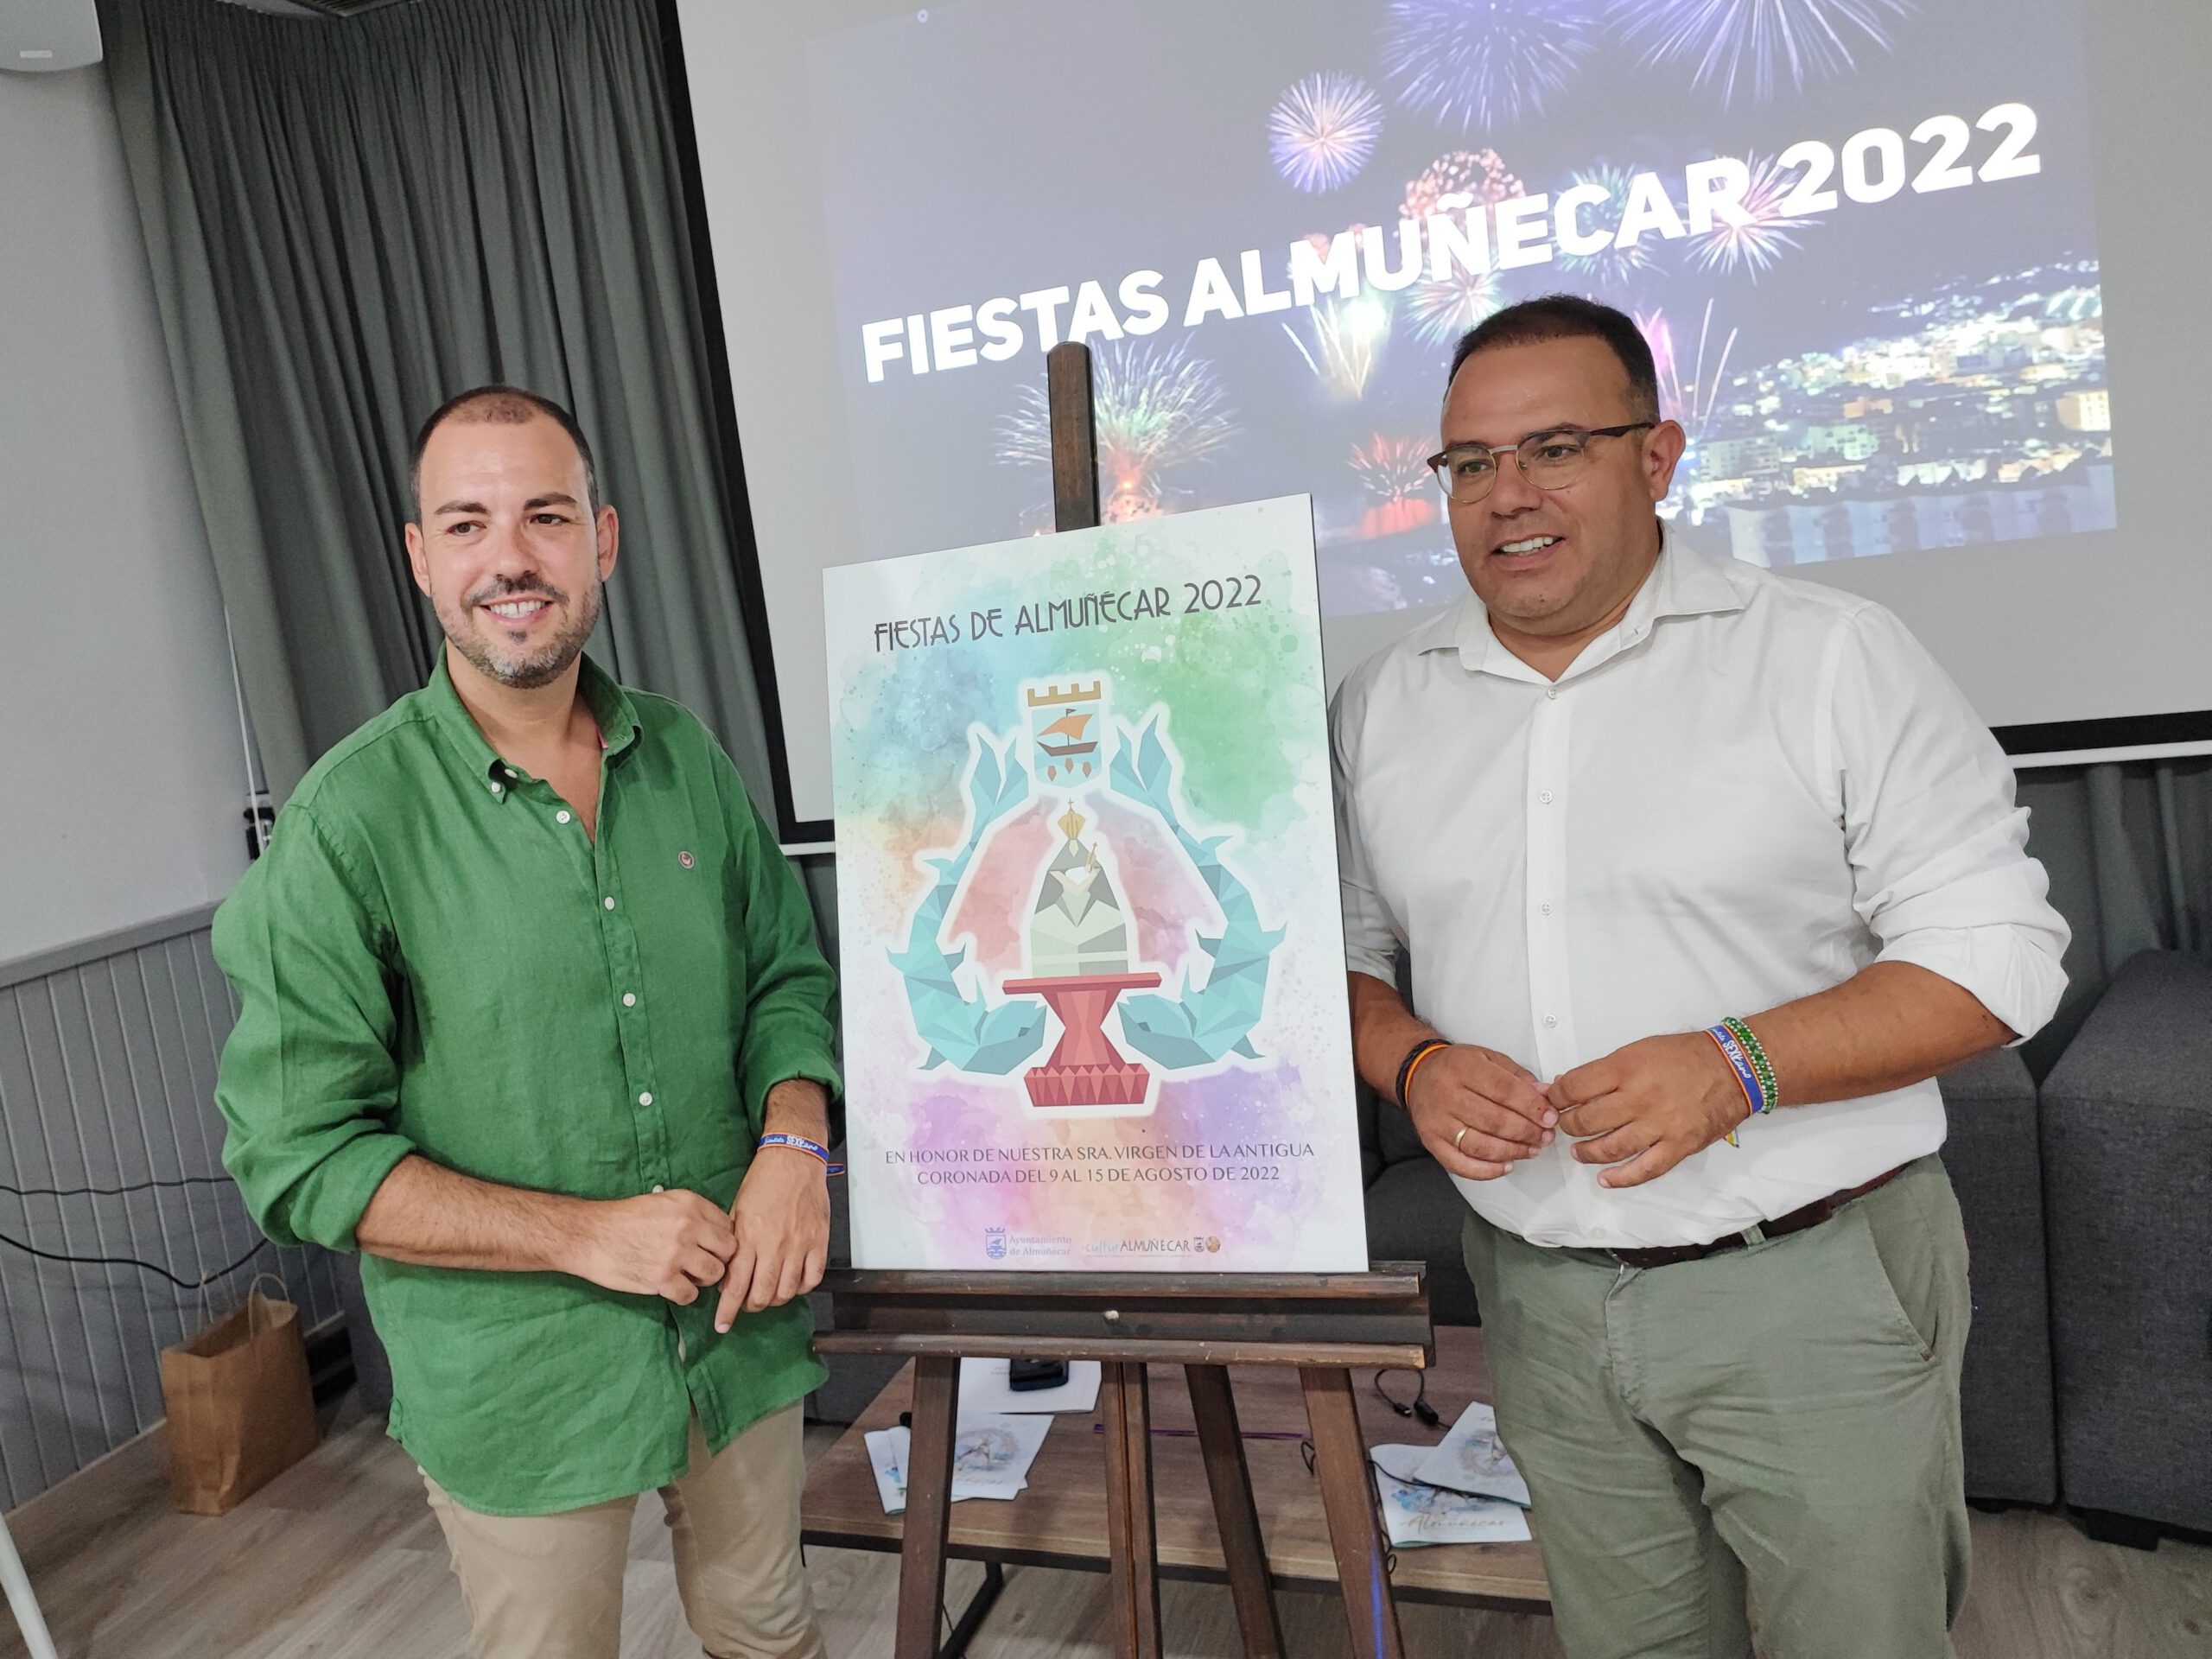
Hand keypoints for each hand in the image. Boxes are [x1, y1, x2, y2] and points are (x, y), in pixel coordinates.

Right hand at [568, 1190, 737, 1302]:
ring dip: (703, 1278)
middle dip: (718, 1259)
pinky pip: (691, 1294)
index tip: (711, 1246)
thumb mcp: (662, 1202)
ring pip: (714, 1274)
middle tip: (702, 1263)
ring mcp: (676, 1254)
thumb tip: (716, 1231)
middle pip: (728, 1250)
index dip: (721, 1239)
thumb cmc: (624, 1218)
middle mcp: (688, 1227)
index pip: (728, 1226)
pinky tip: (672, 1286)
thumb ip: (691, 1214)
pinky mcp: (662, 1279)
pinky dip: (683, 1293)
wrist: (589, 1235)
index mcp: (689, 1204)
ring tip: (686, 1274)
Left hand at [715, 1147, 830, 1329]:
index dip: (727, 1311)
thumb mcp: (736, 1212)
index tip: (722, 1326)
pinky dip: (801, 1288)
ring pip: (786, 1291)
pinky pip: (812, 1279)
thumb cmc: (762, 1182)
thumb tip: (730, 1278)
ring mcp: (798, 1245)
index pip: (735, 1287)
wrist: (794, 1159)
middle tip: (747, 1304)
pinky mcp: (818, 1242)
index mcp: (748, 1238)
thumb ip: (734, 1246)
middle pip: (762, 1295)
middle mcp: (773, 1246)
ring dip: (775, 1299)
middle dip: (751, 1307)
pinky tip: (793, 1283)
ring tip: (769, 1293)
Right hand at [1404, 1044, 1555, 1180]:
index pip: (1504, 1090)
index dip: (1531, 1107)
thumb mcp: (1487, 1058)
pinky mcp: (1431, 1142)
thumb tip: (1544, 1096)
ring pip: (1479, 1145)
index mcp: (1463, 1067)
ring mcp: (1437, 1121)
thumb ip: (1517, 1076)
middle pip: (1494, 1120)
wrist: (1418, 1076)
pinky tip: (1506, 1165)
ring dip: (1512, 1151)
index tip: (1549, 1117)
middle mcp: (1447, 1094)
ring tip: (1531, 1149)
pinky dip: (1486, 1171)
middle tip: (1545, 1136)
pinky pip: (1460, 1164)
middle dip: (1526, 1131)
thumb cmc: (1455, 1068)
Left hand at [1550, 1032, 1750, 1188]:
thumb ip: (1604, 1070)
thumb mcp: (1639, 1050)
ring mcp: (1659, 1125)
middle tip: (1564, 1125)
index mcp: (1626, 1068)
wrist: (1734, 1069)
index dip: (1556, 1096)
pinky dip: (1621, 1178)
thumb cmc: (1683, 1056)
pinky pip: (1645, 1169)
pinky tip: (1605, 1179)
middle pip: (1587, 1120)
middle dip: (1568, 1124)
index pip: (1575, 1087)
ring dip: (1587, 1152)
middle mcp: (1639, 1098)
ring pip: (1610, 1148)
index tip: (1552, 1100)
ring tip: (1578, 1151)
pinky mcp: (1678, 1146)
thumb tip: (1567, 1086)